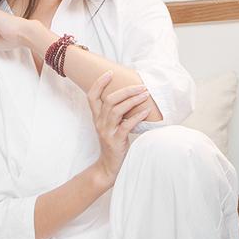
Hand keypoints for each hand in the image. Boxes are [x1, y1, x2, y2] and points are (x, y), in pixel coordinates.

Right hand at [88, 71, 152, 185]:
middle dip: (125, 91)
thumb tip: (131, 96)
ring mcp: (106, 131)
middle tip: (140, 86)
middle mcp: (99, 122)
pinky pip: (126, 125)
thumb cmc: (113, 143)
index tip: (110, 73)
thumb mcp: (110, 126)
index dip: (99, 83)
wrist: (109, 166)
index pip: (91, 96)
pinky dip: (137, 117)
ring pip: (116, 110)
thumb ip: (116, 112)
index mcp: (97, 117)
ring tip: (145, 94)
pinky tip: (146, 112)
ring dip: (132, 100)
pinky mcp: (115, 140)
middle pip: (108, 100)